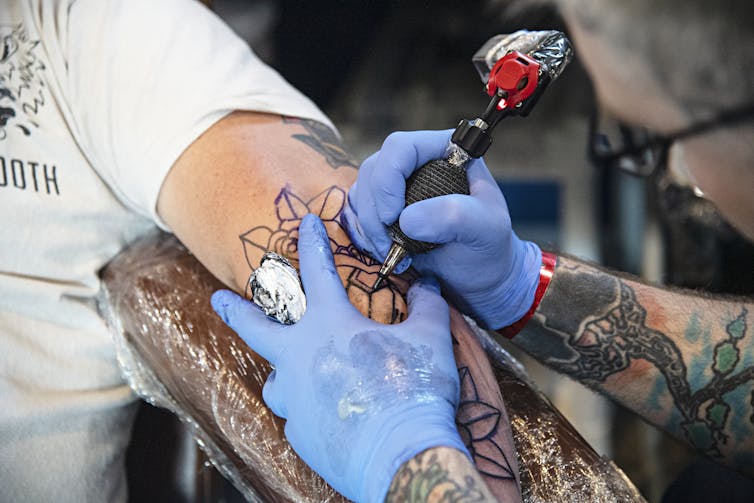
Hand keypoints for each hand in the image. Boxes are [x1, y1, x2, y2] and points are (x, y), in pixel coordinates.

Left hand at [211, 214, 467, 502]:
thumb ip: (427, 306)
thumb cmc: (414, 390)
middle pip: (256, 327)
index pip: (317, 272)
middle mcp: (299, 358)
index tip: (307, 223)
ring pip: (276, 379)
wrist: (403, 455)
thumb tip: (429, 285)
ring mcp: (294, 398)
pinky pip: (298, 415)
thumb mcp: (429, 339)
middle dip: (235, 309)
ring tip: (295, 373)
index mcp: (329, 326)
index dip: (313, 243)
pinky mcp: (299, 434)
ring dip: (282, 370)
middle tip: (217, 299)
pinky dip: (308, 408)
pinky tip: (327, 413)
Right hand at [344, 130, 541, 328]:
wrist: (478, 275)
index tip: (393, 216)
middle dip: (375, 210)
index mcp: (446, 151)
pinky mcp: (383, 207)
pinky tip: (386, 252)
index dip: (389, 178)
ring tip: (391, 252)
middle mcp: (417, 162)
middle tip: (389, 244)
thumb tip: (407, 219)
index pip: (402, 148)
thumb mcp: (486, 229)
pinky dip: (365, 235)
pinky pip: (358, 213)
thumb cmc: (489, 246)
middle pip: (375, 169)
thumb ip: (455, 216)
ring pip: (362, 191)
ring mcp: (396, 184)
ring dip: (368, 226)